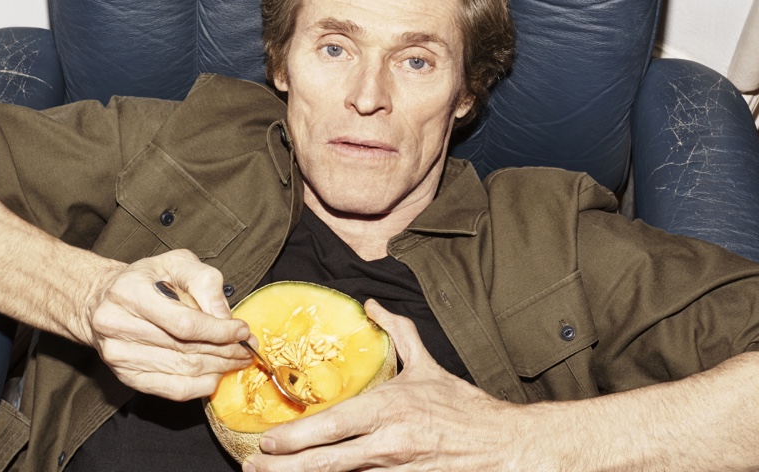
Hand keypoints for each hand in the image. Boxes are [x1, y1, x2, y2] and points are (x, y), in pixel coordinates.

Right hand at [80, 249, 251, 399]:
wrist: (102, 299)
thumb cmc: (147, 279)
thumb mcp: (176, 262)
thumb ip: (204, 281)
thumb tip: (225, 315)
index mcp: (129, 292)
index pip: (183, 322)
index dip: (219, 330)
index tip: (242, 330)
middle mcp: (117, 325)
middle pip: (185, 348)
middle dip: (225, 350)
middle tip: (248, 349)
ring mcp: (119, 355)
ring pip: (182, 370)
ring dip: (218, 368)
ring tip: (238, 360)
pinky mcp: (125, 376)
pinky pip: (170, 389)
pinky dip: (199, 386)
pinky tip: (216, 376)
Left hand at [243, 300, 532, 470]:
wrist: (502, 445)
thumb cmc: (463, 407)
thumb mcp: (427, 365)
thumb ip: (397, 331)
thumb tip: (371, 303)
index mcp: (389, 408)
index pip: (332, 426)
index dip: (295, 438)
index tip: (266, 442)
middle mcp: (388, 443)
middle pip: (326, 462)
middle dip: (285, 469)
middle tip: (255, 469)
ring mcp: (396, 471)